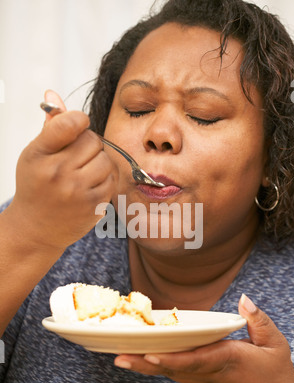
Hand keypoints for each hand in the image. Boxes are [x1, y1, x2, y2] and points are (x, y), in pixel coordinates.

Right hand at [7, 90, 115, 249]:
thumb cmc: (36, 186)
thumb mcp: (34, 155)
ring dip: (99, 161)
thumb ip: (49, 127)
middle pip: (92, 140)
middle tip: (77, 155)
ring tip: (84, 170)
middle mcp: (57, 173)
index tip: (77, 126)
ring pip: (105, 160)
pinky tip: (90, 184)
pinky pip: (112, 179)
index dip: (78, 120)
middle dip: (88, 143)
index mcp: (39, 155)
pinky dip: (104, 179)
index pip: (68, 123)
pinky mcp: (93, 205)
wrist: (36, 229)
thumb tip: (53, 94)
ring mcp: (77, 191)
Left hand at [114, 294, 293, 382]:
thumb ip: (258, 321)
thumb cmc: (276, 380)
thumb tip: (243, 298)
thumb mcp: (276, 346)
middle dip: (145, 363)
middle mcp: (209, 375)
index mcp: (228, 360)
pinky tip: (141, 359)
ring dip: (145, 366)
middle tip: (119, 357)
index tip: (152, 355)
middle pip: (174, 368)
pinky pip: (176, 376)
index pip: (197, 360)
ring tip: (121, 358)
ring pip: (170, 374)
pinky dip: (159, 368)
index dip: (173, 359)